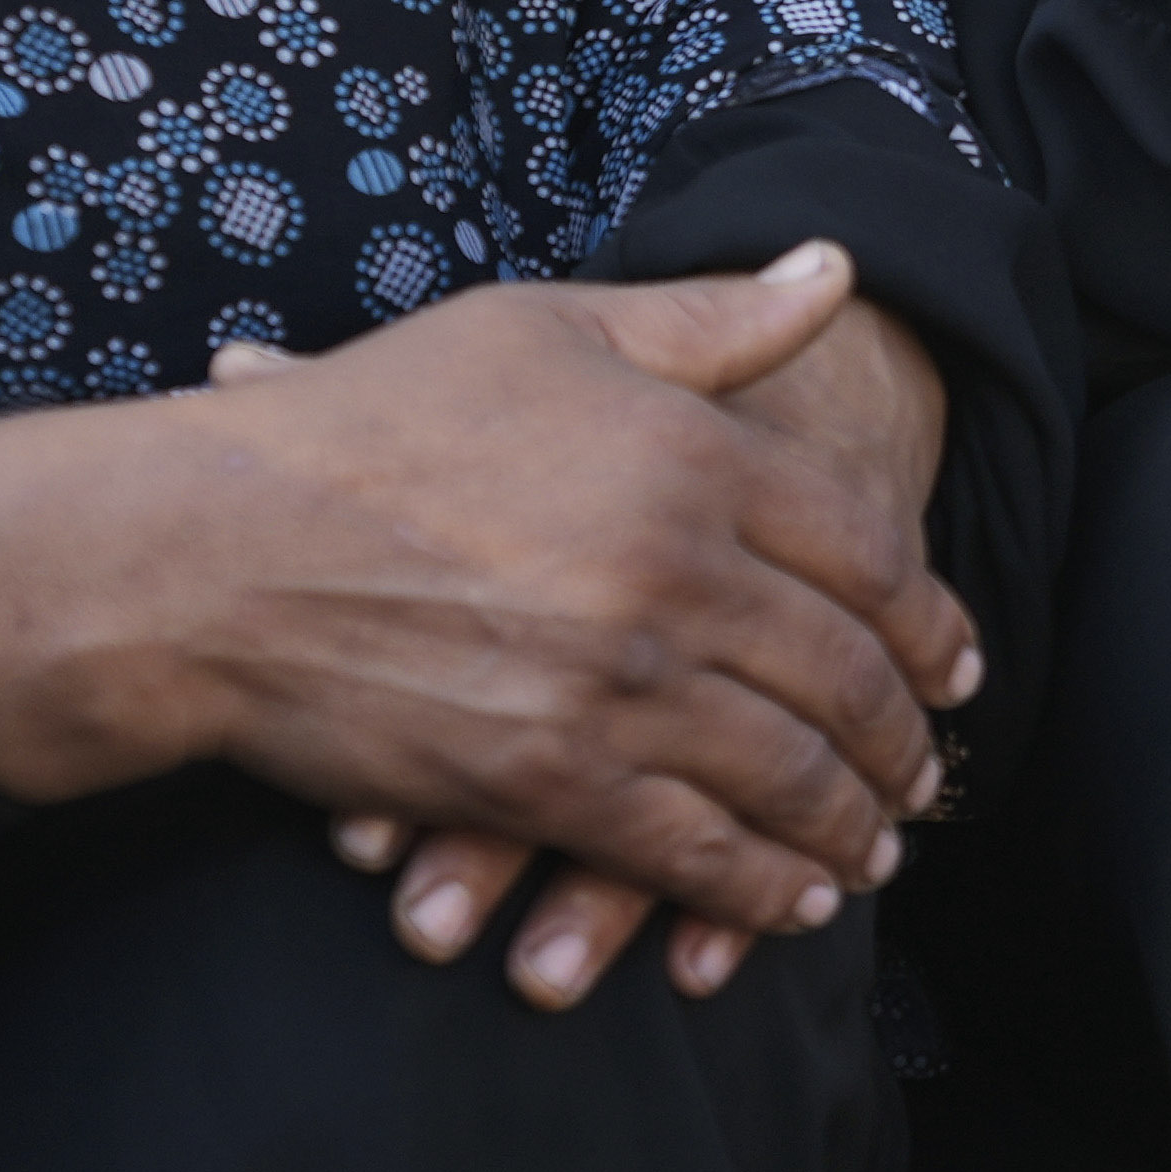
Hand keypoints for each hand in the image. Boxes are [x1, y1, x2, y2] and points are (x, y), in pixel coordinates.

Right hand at [0, 244, 980, 1009]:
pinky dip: (760, 887)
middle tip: (929, 770)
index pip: (871, 550)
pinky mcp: (548, 781)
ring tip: (878, 844)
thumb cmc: (373, 421)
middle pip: (847, 674)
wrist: (213, 552)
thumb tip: (833, 272)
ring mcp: (617, 687)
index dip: (933, 621)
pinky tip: (793, 899)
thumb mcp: (546, 330)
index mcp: (691, 456)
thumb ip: (706, 318)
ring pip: (787, 775)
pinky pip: (693, 853)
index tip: (957, 664)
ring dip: (851, 822)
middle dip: (905, 738)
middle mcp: (676, 573)